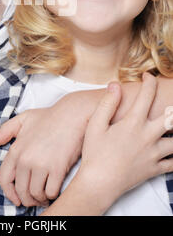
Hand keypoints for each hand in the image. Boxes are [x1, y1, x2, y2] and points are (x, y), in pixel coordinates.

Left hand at [0, 93, 90, 206]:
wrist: (73, 113)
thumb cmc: (50, 116)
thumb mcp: (24, 118)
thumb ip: (6, 130)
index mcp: (16, 149)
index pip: (4, 179)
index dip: (9, 193)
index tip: (16, 198)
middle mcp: (26, 159)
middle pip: (21, 191)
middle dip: (27, 199)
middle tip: (35, 198)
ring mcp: (41, 164)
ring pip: (35, 194)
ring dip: (40, 198)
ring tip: (45, 195)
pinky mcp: (58, 168)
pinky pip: (51, 192)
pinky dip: (52, 195)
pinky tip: (55, 190)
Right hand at [74, 73, 172, 211]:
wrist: (99, 183)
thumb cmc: (95, 153)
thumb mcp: (96, 125)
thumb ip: (108, 103)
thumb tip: (115, 85)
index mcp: (133, 123)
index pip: (147, 96)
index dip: (150, 82)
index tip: (149, 77)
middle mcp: (147, 137)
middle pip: (171, 117)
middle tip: (170, 102)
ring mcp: (153, 154)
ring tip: (171, 124)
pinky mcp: (154, 169)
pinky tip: (171, 151)